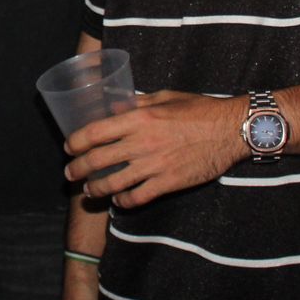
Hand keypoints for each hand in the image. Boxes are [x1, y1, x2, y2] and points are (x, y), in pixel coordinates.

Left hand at [64, 91, 245, 207]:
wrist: (231, 129)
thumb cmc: (200, 109)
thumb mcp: (165, 97)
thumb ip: (137, 103)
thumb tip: (113, 108)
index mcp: (139, 117)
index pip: (95, 132)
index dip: (76, 141)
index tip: (69, 147)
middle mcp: (142, 142)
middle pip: (98, 160)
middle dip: (77, 169)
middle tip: (70, 174)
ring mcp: (154, 164)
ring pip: (114, 183)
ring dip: (96, 189)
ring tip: (89, 191)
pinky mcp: (168, 182)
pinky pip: (138, 197)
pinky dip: (124, 202)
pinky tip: (119, 202)